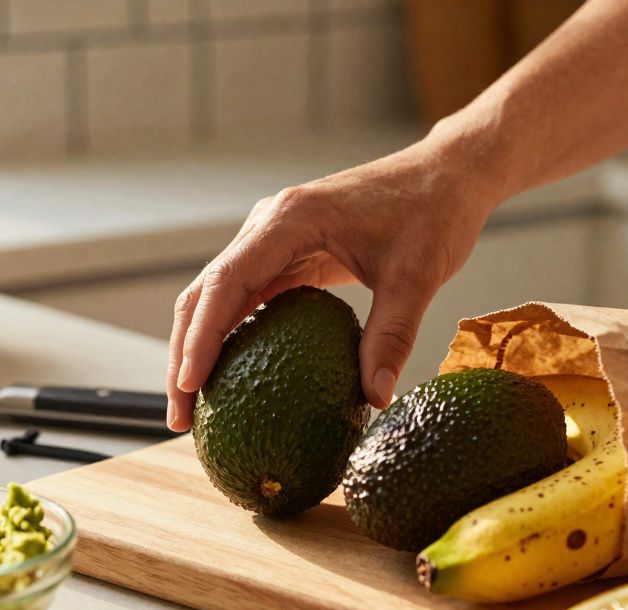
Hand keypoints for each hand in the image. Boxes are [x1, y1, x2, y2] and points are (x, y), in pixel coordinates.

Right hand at [165, 133, 500, 430]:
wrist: (447, 174)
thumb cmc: (433, 213)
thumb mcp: (417, 277)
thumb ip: (392, 336)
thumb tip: (375, 399)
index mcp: (290, 220)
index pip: (227, 283)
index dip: (201, 337)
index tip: (191, 385)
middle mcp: (268, 224)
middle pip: (205, 294)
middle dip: (184, 355)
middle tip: (180, 417)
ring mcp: (273, 238)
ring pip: (217, 297)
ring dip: (200, 349)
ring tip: (195, 409)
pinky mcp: (287, 253)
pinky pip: (247, 298)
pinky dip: (231, 337)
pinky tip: (234, 378)